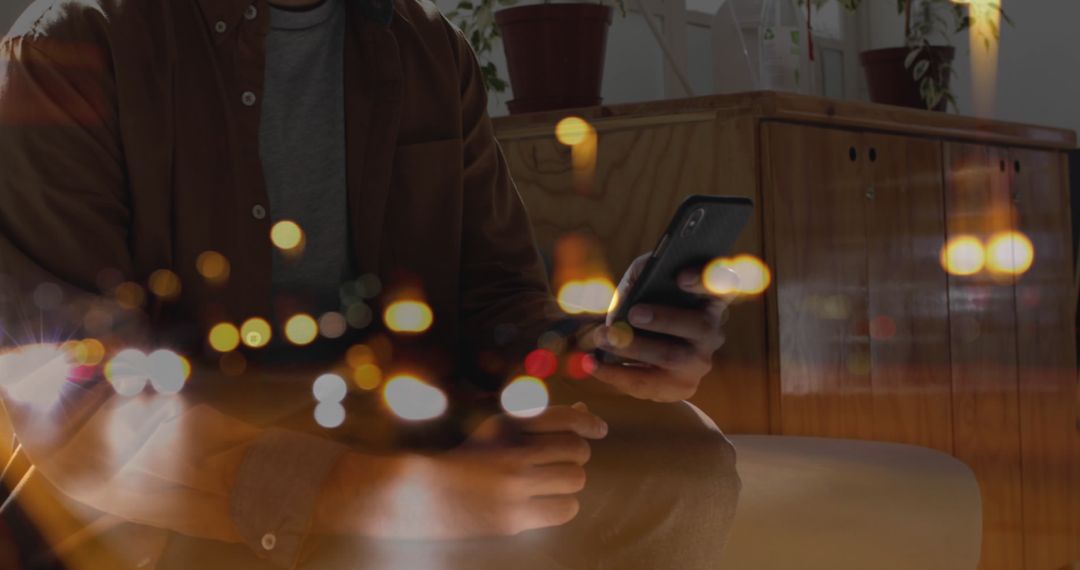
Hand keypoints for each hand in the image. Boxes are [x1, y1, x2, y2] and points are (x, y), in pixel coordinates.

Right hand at [326, 403, 607, 539]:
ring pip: (575, 480)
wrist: (415, 496)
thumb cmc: (459, 461)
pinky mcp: (513, 518)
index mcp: (506, 424)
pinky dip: (562, 506)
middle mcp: (513, 452)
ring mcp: (514, 487)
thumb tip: (582, 410)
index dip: (588, 421)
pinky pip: (564, 509)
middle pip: (576, 450)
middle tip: (559, 462)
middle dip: (573, 456)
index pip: (564, 417)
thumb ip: (537, 421)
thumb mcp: (494, 431)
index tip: (599, 428)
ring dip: (569, 482)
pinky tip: (543, 504)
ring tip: (549, 484)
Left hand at [591, 253, 735, 401]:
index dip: (706, 279)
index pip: (724, 285)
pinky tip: (592, 363)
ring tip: (603, 337)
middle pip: (698, 325)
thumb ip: (640, 277)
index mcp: (710, 299)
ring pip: (673, 357)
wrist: (649, 353)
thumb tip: (633, 287)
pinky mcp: (682, 386)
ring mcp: (701, 362)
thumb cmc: (647, 306)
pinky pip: (649, 383)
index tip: (681, 276)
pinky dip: (615, 373)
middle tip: (633, 313)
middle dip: (664, 318)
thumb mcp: (644, 285)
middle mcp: (713, 331)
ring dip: (634, 347)